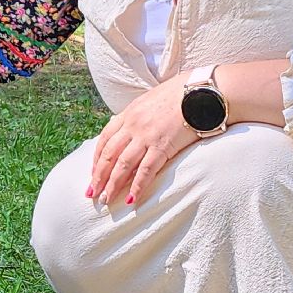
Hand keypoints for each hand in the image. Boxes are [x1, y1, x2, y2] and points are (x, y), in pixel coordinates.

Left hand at [88, 74, 198, 205]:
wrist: (201, 92)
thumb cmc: (179, 95)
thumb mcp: (149, 101)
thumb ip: (137, 116)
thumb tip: (128, 129)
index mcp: (128, 113)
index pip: (104, 139)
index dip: (96, 159)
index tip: (93, 174)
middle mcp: (133, 125)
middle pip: (109, 155)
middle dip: (98, 176)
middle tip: (91, 193)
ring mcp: (146, 136)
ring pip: (122, 165)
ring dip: (112, 185)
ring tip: (105, 200)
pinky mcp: (163, 146)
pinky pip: (146, 170)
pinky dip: (137, 187)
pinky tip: (131, 200)